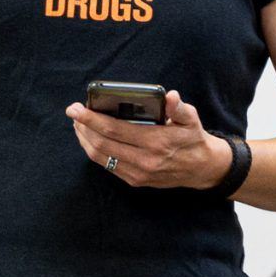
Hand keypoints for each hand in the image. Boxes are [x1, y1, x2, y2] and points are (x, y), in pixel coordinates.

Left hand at [66, 91, 230, 189]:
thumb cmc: (193, 138)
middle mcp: (144, 160)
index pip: (114, 130)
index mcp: (156, 142)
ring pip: (101, 157)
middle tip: (73, 112)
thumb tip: (171, 96)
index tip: (77, 108)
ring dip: (85, 139)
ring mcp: (138, 173)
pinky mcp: (135, 181)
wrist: (202, 168)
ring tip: (79, 124)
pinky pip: (108, 166)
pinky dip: (95, 151)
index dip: (91, 118)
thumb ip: (179, 108)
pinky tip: (90, 139)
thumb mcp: (191, 119)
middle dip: (83, 127)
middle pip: (102, 144)